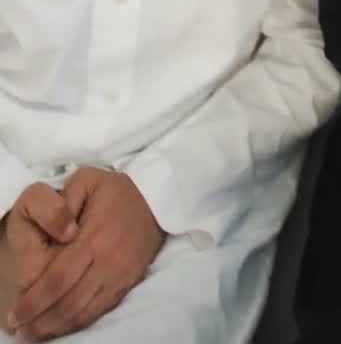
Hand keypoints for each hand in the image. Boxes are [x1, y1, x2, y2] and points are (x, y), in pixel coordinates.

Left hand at [8, 167, 165, 341]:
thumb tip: (54, 233)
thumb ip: (63, 201)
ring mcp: (121, 276)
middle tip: (19, 330)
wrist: (157, 198)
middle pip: (69, 303)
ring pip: (85, 313)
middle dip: (41, 321)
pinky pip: (101, 311)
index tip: (14, 313)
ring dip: (58, 328)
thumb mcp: (86, 180)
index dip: (34, 300)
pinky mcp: (129, 283)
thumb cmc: (116, 189)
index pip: (58, 279)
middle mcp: (108, 262)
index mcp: (94, 237)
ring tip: (35, 334)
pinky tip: (62, 327)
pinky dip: (79, 323)